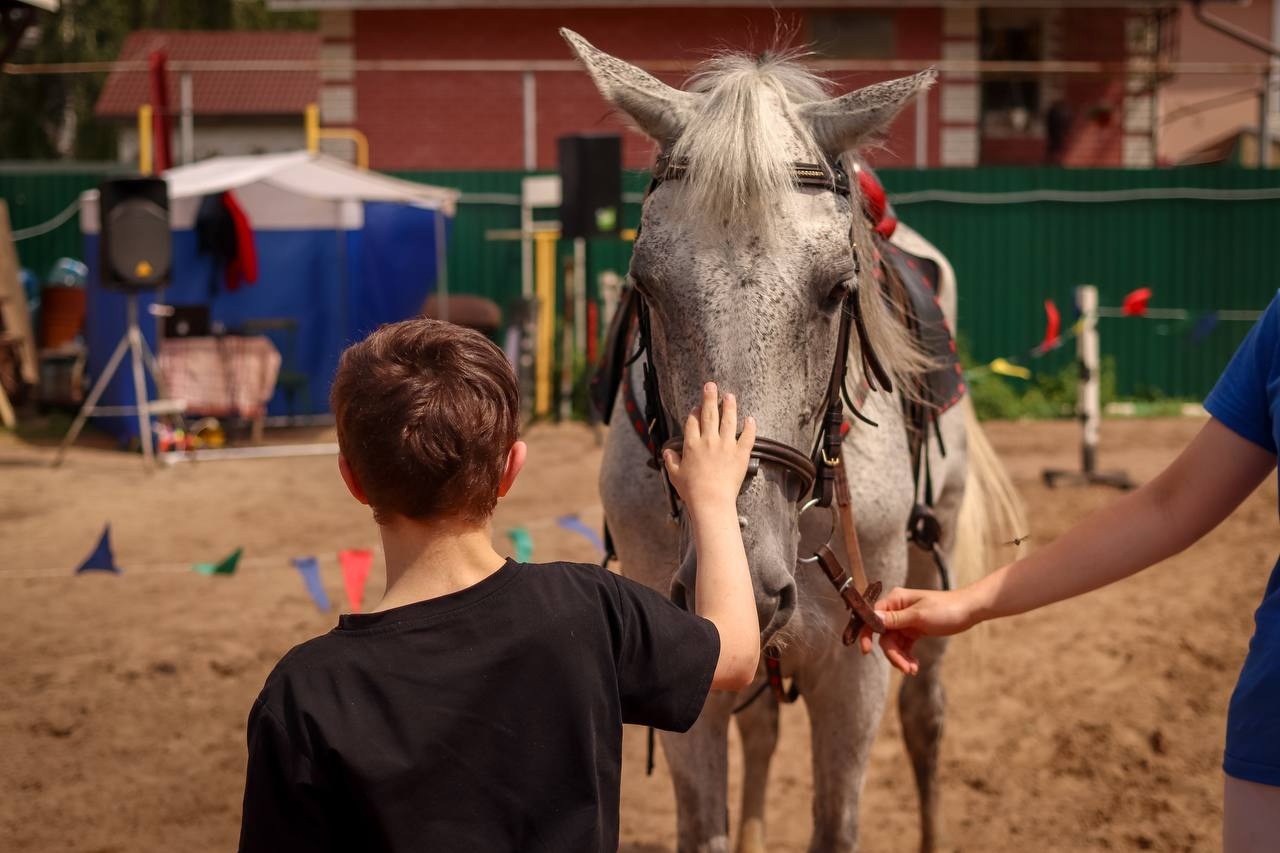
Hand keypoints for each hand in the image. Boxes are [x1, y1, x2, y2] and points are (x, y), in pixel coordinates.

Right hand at [662, 382, 755, 515]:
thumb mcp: (675, 476)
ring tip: (730, 396)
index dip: (694, 412)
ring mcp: (726, 446)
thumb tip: (667, 452)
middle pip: (709, 414)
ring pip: (728, 420)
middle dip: (710, 398)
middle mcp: (709, 441)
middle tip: (711, 385)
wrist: (711, 501)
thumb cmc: (692, 491)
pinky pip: (747, 437)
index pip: (692, 423)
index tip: (696, 406)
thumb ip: (671, 461)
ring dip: (729, 406)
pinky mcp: (740, 454)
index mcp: (692, 445)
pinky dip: (749, 427)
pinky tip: (750, 419)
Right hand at [857, 586, 984, 674]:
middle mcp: (896, 610)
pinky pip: (904, 646)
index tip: (866, 651)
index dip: (867, 634)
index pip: (872, 617)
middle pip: (884, 635)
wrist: (968, 611)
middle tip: (904, 668)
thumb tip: (872, 618)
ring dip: (901, 658)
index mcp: (895, 600)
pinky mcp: (913, 630)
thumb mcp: (919, 615)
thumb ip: (895, 619)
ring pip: (894, 643)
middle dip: (893, 654)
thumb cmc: (946, 608)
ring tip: (912, 670)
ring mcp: (905, 621)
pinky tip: (914, 665)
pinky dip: (907, 656)